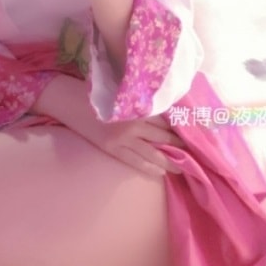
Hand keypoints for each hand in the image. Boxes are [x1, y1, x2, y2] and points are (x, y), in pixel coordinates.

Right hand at [34, 74, 181, 179]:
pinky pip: (135, 161)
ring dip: (169, 161)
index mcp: (136, 108)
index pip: (165, 121)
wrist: (70, 102)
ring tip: (182, 166)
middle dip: (179, 146)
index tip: (193, 135)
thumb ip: (141, 105)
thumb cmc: (98, 94)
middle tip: (194, 153)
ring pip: (152, 153)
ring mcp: (121, 139)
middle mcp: (132, 124)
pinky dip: (150, 167)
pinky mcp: (111, 149)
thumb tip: (164, 115)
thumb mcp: (122, 95)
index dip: (180, 129)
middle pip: (163, 137)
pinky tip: (161, 171)